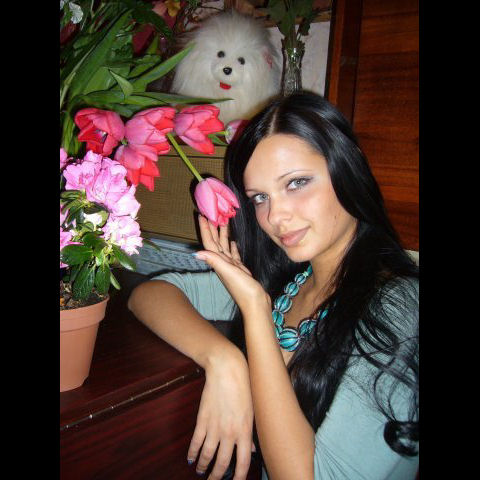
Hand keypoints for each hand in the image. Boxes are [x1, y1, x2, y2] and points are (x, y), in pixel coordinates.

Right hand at [188, 348, 254, 478]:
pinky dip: (192, 452)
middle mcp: (230, 432)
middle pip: (223, 462)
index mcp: (245, 431)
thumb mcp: (252, 410)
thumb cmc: (244, 387)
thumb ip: (251, 431)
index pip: (243, 462)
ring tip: (201, 472)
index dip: (238, 476)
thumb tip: (252, 448)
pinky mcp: (202, 419)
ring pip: (207, 455)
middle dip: (217, 475)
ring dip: (204, 466)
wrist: (227, 370)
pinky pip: (196, 441)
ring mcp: (215, 427)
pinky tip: (191, 458)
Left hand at [195, 215, 270, 313]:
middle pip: (215, 241)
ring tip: (223, 221)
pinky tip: (232, 240)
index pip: (209, 242)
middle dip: (212, 228)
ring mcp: (230, 266)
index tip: (202, 215)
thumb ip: (215, 261)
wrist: (256, 303)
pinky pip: (233, 254)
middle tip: (212, 212)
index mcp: (218, 262)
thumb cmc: (243, 289)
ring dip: (222, 234)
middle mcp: (222, 263)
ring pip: (223, 245)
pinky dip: (231, 246)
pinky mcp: (239, 268)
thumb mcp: (228, 273)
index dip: (205, 229)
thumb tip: (196, 252)